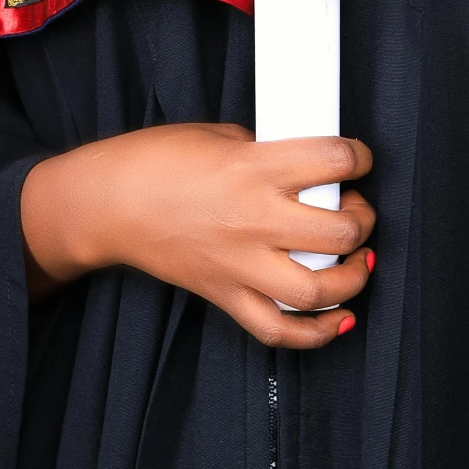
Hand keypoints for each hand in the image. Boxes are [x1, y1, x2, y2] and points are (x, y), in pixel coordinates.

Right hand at [20, 123, 374, 349]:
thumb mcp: (220, 136)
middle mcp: (253, 219)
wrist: (106, 202)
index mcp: (253, 168)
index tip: (357, 160)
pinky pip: (277, 329)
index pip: (333, 161)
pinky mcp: (224, 295)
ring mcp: (239, 263)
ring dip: (352, 279)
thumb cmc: (155, 160)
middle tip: (356, 211)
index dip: (359, 158)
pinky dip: (316, 332)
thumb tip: (307, 171)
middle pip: (339, 231)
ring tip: (356, 262)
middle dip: (362, 221)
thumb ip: (268, 153)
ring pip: (318, 290)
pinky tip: (338, 317)